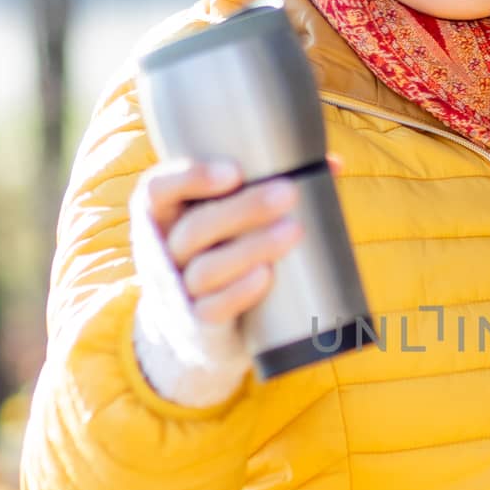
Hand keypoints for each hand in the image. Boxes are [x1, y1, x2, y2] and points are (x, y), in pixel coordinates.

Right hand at [133, 151, 344, 327]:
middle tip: (289, 193)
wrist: (201, 324)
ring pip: (206, 270)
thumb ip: (267, 187)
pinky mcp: (197, 325)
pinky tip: (266, 275)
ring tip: (294, 231)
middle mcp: (163, 252)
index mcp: (163, 216)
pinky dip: (239, 292)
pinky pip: (213, 309)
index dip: (190, 178)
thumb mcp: (227, 219)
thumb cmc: (222, 251)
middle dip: (244, 209)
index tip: (235, 171)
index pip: (158, 190)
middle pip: (194, 229)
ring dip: (251, 248)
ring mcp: (177, 291)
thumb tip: (331, 165)